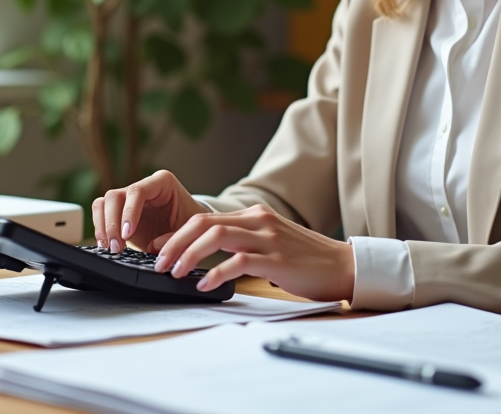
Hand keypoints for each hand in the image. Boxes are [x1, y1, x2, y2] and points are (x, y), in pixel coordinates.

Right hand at [91, 170, 207, 253]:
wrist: (190, 227)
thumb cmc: (191, 222)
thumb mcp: (190, 229)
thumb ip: (174, 237)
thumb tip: (154, 246)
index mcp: (162, 182)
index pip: (138, 191)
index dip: (129, 212)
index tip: (128, 234)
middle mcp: (142, 186)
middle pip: (115, 196)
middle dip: (112, 223)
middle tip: (118, 247)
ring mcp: (129, 198)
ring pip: (103, 203)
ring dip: (103, 227)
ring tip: (112, 248)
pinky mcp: (120, 212)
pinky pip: (100, 214)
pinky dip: (100, 230)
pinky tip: (107, 245)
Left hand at [153, 205, 354, 302]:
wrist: (344, 266)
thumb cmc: (307, 261)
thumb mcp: (272, 244)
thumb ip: (244, 244)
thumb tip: (208, 259)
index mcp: (255, 215)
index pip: (205, 217)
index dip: (176, 232)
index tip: (156, 247)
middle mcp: (259, 221)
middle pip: (203, 223)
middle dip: (175, 242)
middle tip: (158, 262)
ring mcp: (268, 239)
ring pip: (215, 236)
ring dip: (188, 255)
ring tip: (174, 272)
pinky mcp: (276, 259)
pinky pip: (237, 261)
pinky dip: (216, 272)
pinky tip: (204, 284)